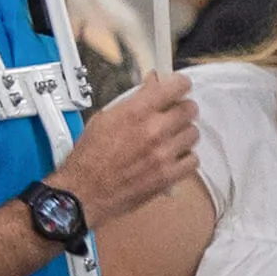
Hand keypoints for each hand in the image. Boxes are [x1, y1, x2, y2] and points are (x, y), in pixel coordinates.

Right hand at [50, 73, 200, 222]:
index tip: (179, 87)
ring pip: (193, 134)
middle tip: (174, 114)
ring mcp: (163, 154)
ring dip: (184, 134)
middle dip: (182, 109)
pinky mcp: (168, 176)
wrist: (83, 191)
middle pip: (190, 109)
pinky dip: (186, 158)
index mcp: (135, 112)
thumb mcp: (104, 118)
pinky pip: (193, 160)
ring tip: (170, 138)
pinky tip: (173, 157)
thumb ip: (132, 101)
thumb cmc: (88, 157)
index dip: (180, 85)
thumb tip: (151, 84)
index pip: (176, 86)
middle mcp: (152, 130)